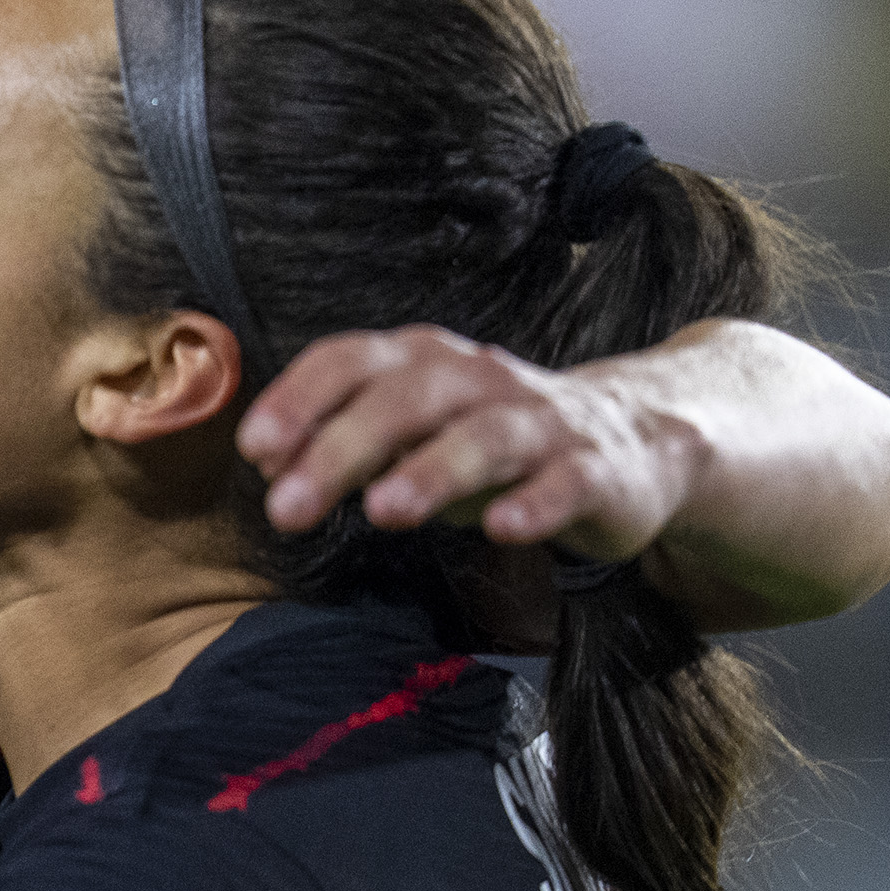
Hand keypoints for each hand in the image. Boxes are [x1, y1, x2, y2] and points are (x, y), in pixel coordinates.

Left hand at [241, 327, 681, 558]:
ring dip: (431, 471)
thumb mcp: (417, 436)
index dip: (300, 399)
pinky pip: (567, 482)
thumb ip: (349, 445)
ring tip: (382, 512)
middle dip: (341, 449)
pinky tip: (502, 530)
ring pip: (484, 436)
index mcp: (427, 363)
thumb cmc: (498, 441)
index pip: (353, 360)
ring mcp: (542, 422)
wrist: (635, 441)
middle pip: (407, 399)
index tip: (254, 449)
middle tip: (287, 508)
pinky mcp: (597, 468)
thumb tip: (273, 466)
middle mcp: (481, 380)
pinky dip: (535, 503)